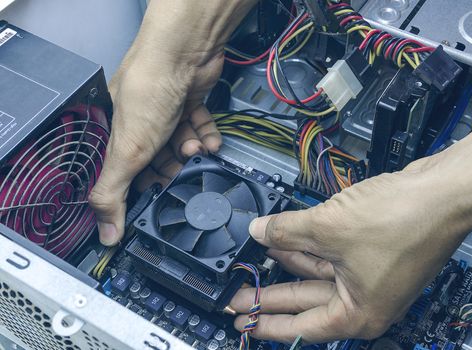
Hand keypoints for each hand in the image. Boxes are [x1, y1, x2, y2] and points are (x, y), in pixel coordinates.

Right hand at [89, 0, 256, 245]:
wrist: (184, 53)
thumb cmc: (149, 90)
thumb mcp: (127, 152)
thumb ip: (114, 194)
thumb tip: (106, 233)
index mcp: (114, 135)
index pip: (123, 174)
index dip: (141, 189)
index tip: (157, 200)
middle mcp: (138, 124)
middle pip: (156, 162)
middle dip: (172, 169)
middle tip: (180, 170)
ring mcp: (164, 113)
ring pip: (180, 146)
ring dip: (192, 151)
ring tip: (196, 147)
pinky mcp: (188, 103)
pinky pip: (199, 128)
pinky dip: (207, 137)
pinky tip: (211, 141)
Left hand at [230, 159, 471, 342]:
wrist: (442, 191)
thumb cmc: (404, 221)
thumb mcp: (327, 228)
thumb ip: (286, 231)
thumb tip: (260, 231)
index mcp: (358, 313)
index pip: (300, 327)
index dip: (267, 323)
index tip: (244, 322)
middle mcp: (365, 300)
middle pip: (306, 301)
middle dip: (270, 295)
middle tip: (240, 296)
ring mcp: (370, 275)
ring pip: (317, 274)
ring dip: (288, 265)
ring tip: (257, 261)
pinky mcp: (372, 252)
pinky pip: (330, 254)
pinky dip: (308, 247)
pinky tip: (286, 238)